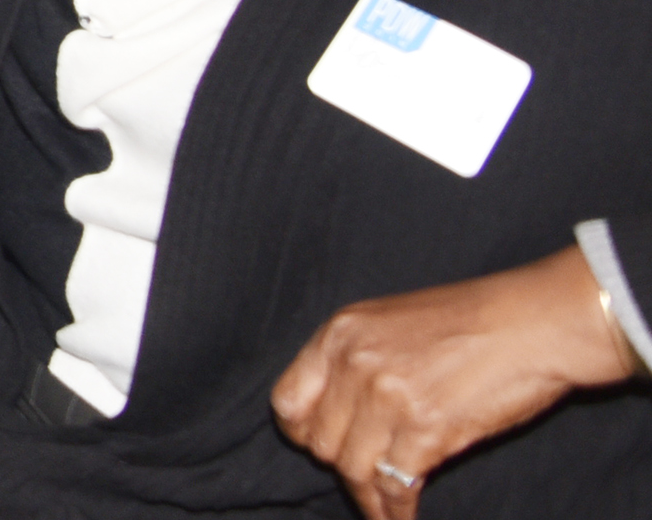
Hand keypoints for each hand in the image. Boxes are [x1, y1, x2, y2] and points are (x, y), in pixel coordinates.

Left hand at [271, 248, 637, 518]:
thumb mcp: (389, 321)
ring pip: (353, 468)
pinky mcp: (427, 429)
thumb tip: (338, 410)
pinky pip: (394, 486)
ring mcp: (389, 397)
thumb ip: (356, 359)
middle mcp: (354, 364)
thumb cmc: (470, 321)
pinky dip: (395, 511)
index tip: (318, 448)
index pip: (288, 400)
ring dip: (367, 498)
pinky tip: (400, 519)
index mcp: (339, 333)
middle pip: (321, 442)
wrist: (533, 323)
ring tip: (381, 511)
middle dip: (339, 467)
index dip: (302, 433)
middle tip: (362, 481)